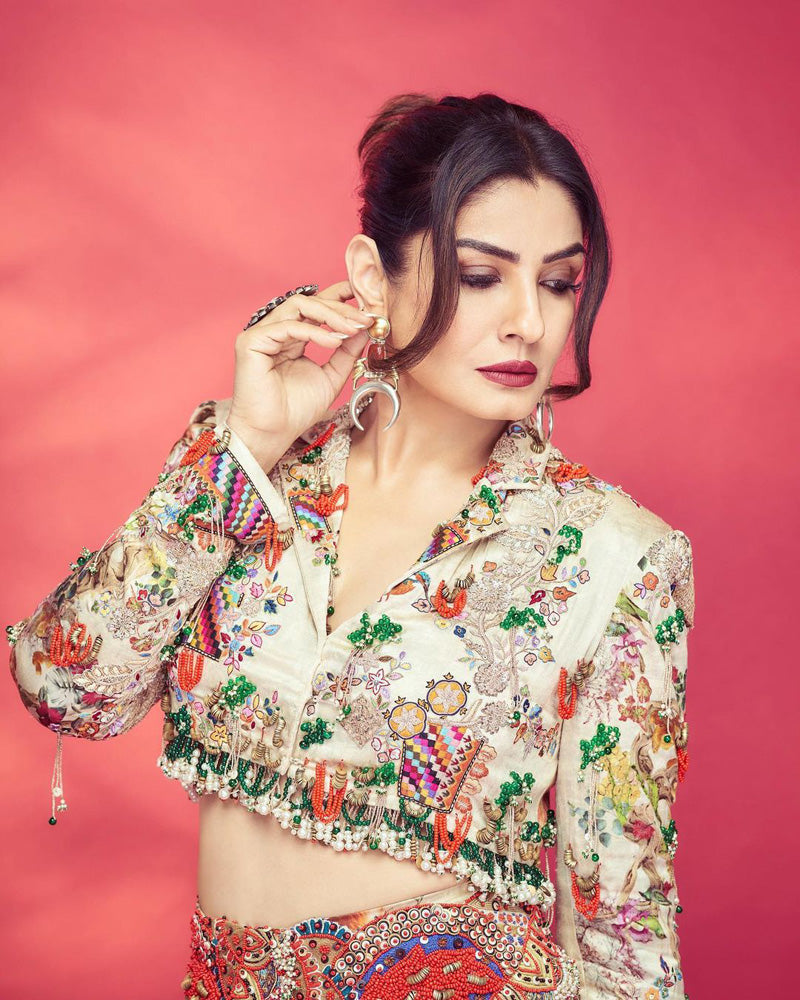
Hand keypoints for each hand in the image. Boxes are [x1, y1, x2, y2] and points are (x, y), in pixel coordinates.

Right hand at [227, 280, 372, 463]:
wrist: (272, 433)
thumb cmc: (296, 410)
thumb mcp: (332, 377)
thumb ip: (346, 352)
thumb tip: (364, 329)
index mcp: (292, 336)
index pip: (315, 307)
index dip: (337, 296)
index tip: (363, 295)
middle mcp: (275, 330)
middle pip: (309, 302)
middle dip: (340, 307)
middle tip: (365, 317)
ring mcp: (261, 334)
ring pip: (298, 306)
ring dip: (330, 314)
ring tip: (352, 328)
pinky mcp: (251, 341)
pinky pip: (288, 326)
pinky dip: (314, 332)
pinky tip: (334, 341)